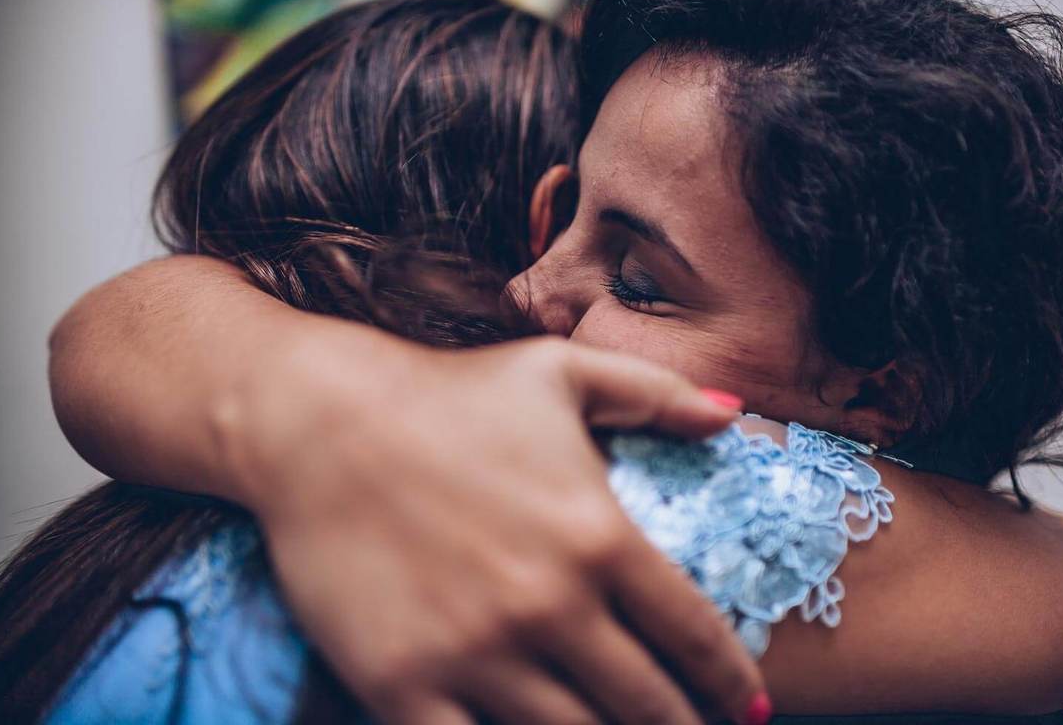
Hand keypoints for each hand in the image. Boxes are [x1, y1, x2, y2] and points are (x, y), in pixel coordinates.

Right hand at [221, 328, 768, 724]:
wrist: (315, 420)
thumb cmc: (446, 392)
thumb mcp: (561, 371)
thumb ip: (657, 394)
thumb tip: (735, 415)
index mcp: (599, 537)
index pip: (694, 637)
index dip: (732, 685)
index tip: (747, 710)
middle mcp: (550, 605)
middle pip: (647, 707)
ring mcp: (476, 653)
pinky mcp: (403, 686)